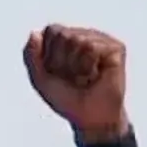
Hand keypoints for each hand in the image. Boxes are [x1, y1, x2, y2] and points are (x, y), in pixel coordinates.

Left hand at [23, 24, 128, 143]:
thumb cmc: (66, 98)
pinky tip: (96, 75)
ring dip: (75, 66)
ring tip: (84, 77)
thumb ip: (31, 56)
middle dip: (61, 61)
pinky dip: (88, 66)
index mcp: (65, 40)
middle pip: (63, 34)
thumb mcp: (40, 79)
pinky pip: (92, 47)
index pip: (51, 30)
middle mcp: (84, 35)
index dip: (49, 54)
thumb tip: (34, 33)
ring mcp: (101, 40)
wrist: (88, 116)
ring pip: (78, 39)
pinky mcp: (115, 48)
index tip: (56, 71)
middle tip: (72, 76)